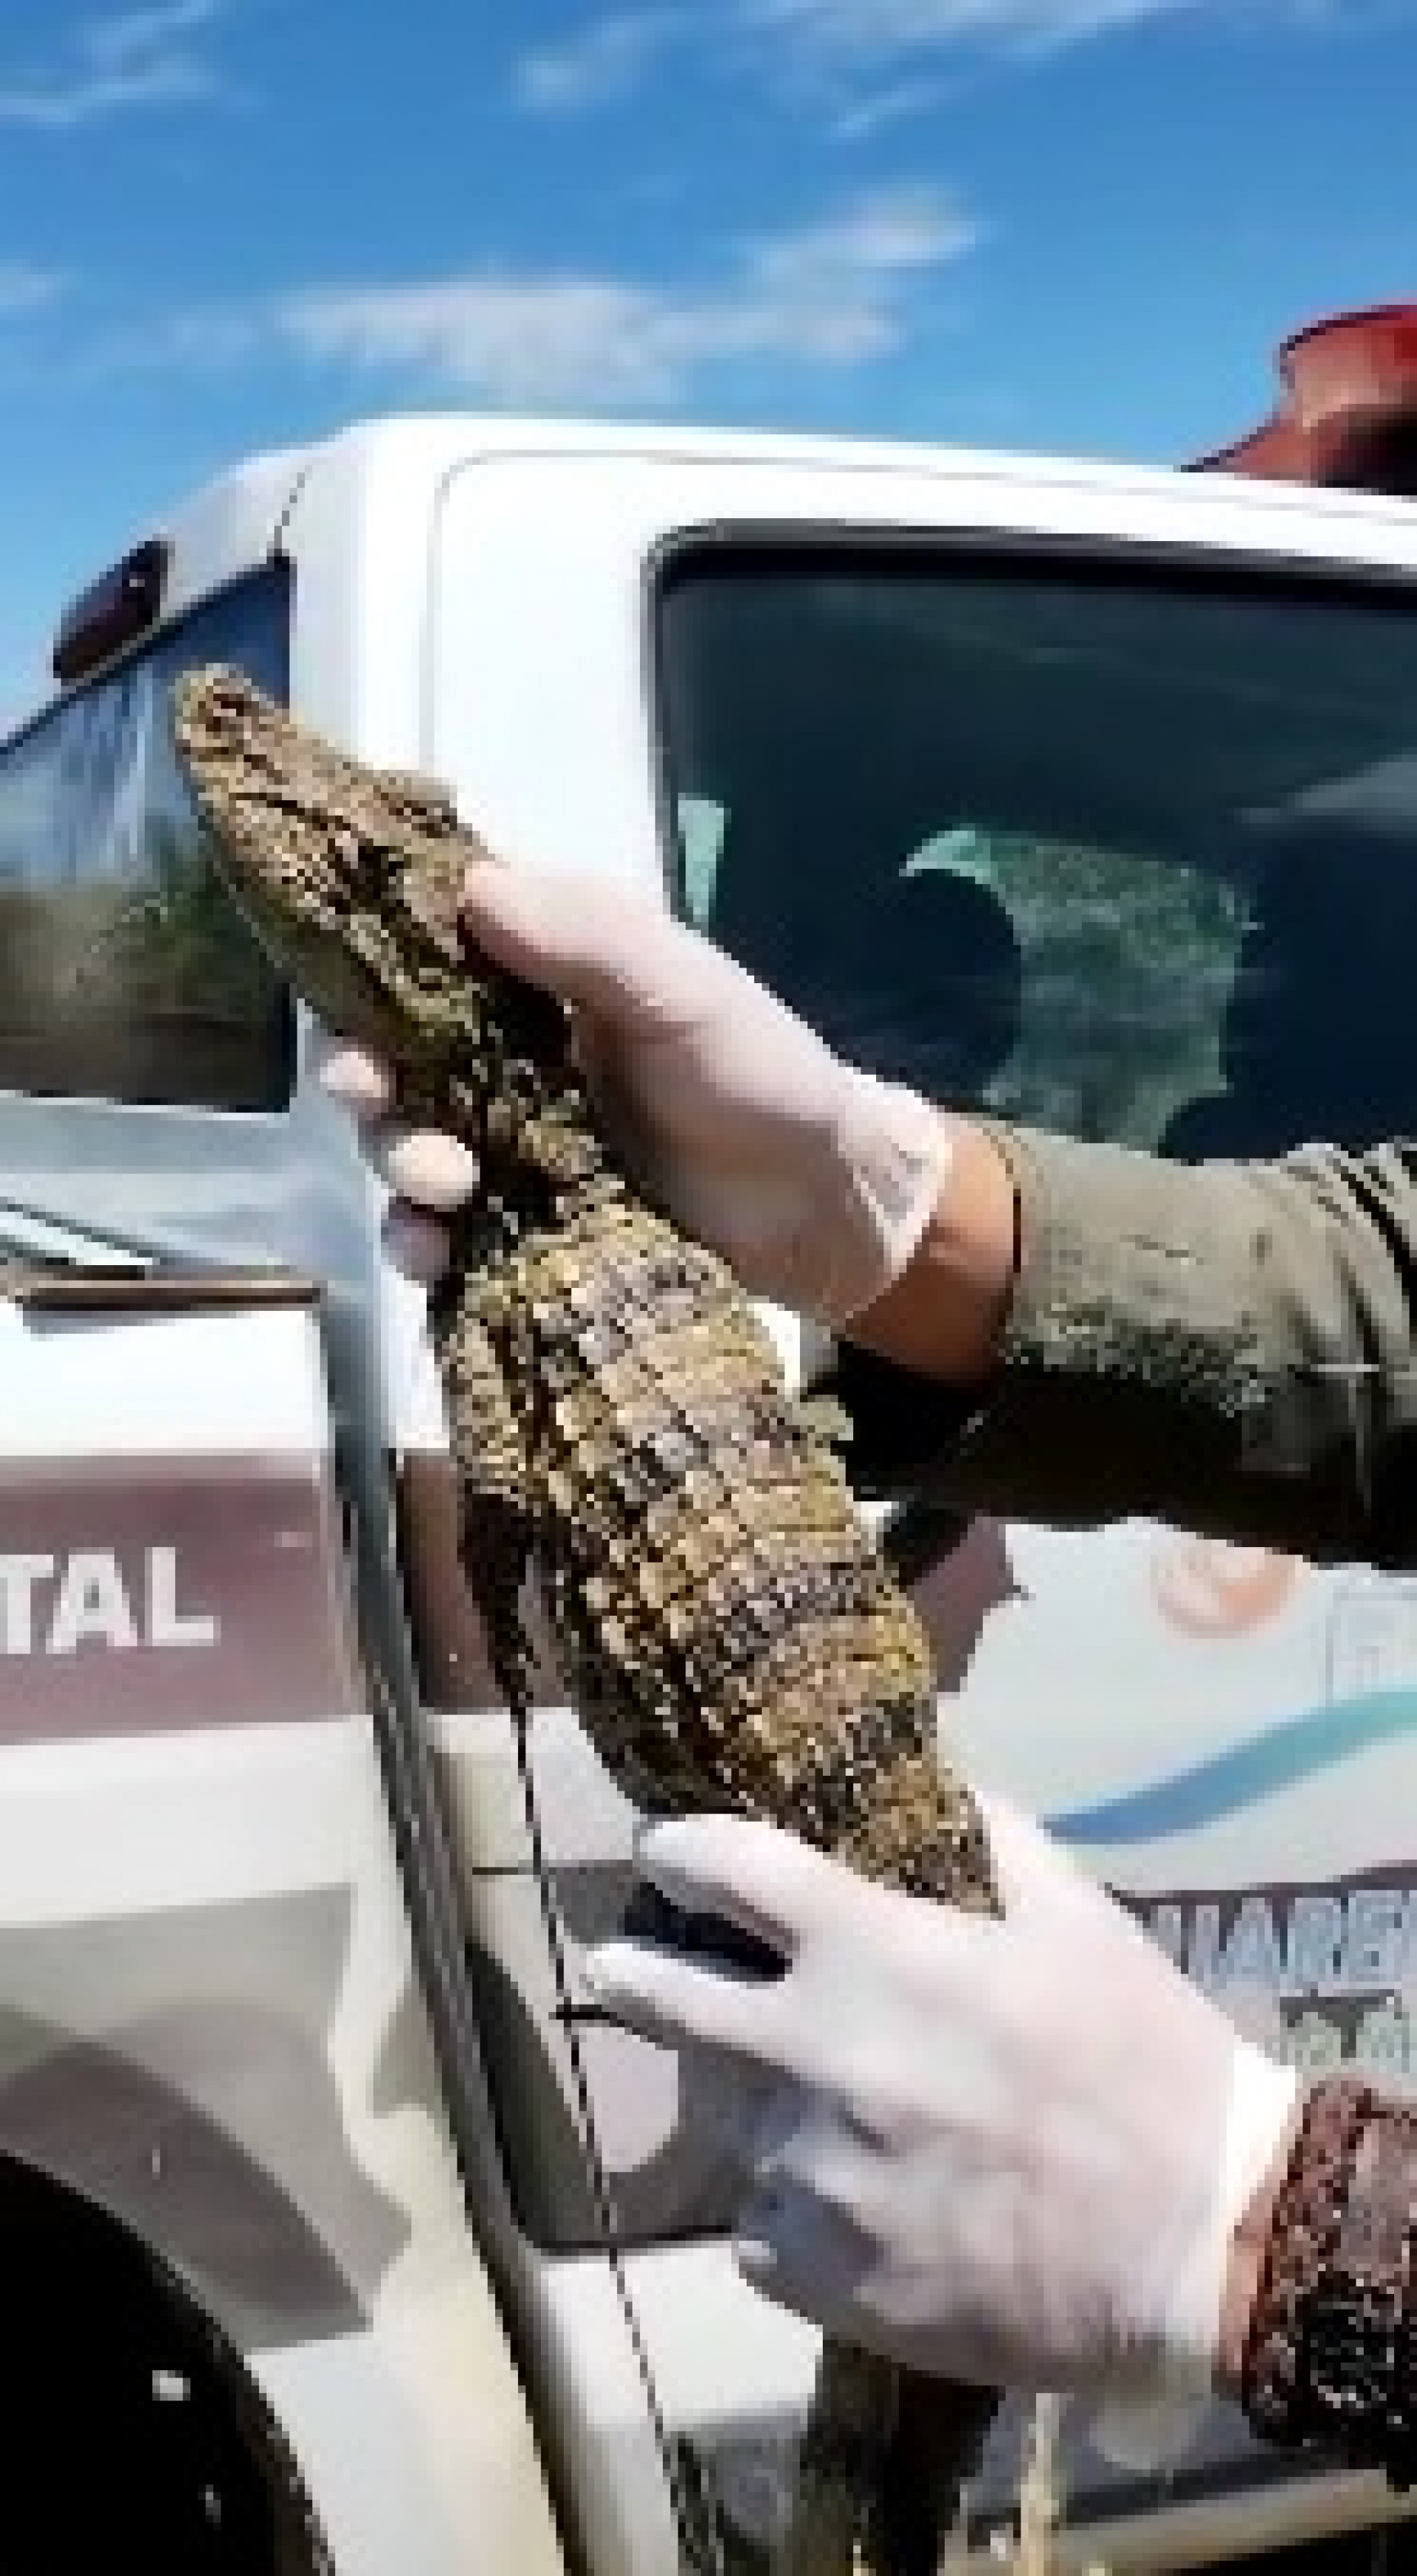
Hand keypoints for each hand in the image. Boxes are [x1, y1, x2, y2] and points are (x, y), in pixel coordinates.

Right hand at [316, 868, 952, 1330]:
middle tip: (376, 1098)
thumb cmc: (761, 1072)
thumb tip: (474, 887)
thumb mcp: (683, 988)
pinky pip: (441, 1232)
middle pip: (391, 1055)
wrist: (821, 1204)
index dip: (366, 966)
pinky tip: (432, 1253)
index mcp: (536, 976)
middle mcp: (504, 1055)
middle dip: (364, 1076)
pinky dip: (420, 1243)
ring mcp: (507, 1144)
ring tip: (445, 1186)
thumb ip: (587, 936)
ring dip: (397, 1160)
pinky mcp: (519, 1224)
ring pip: (405, 1142)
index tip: (344, 985)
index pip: (421, 953)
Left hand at [581, 1797, 1299, 2404]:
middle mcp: (812, 2054)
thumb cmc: (1147, 2062)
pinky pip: (757, 2226)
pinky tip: (839, 2204)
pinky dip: (784, 2208)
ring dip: (743, 2099)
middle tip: (621, 1964)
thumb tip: (939, 1786)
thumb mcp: (1079, 1919)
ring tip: (786, 2100)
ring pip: (721, 2120)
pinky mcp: (816, 2275)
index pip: (730, 1869)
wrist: (1201, 2246)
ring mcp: (805, 2171)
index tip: (661, 1852)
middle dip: (633, 1969)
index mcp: (876, 1950)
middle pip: (665, 1996)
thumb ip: (993, 1840)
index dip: (680, 1851)